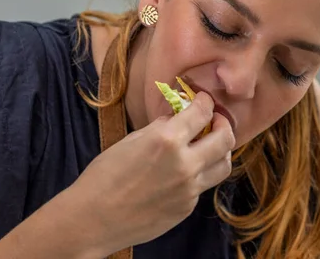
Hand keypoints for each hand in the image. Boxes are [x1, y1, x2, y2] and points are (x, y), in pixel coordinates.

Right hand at [71, 92, 235, 255]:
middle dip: (225, 124)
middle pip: (225, 139)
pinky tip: (185, 172)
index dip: (206, 102)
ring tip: (211, 146)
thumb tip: (177, 118)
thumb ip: (160, 128)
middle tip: (217, 120)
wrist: (93, 220)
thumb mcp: (130, 141)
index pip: (202, 113)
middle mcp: (185, 164)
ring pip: (224, 166)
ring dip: (222, 151)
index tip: (204, 100)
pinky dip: (200, 174)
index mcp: (167, 141)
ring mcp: (189, 189)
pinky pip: (203, 186)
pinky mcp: (187, 208)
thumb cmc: (104, 176)